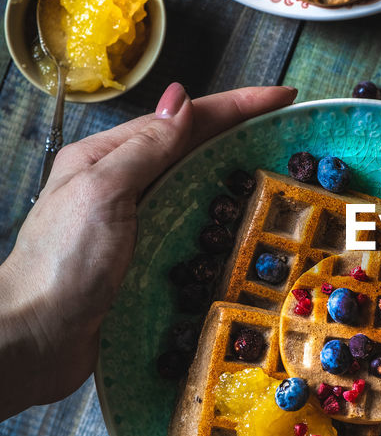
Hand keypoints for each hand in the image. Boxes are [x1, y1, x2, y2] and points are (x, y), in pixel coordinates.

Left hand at [0, 82, 294, 416]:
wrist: (34, 339)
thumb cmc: (61, 263)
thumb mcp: (103, 192)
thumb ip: (144, 148)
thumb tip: (182, 100)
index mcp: (107, 159)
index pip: (183, 120)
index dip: (235, 105)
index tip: (282, 96)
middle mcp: (123, 188)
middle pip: (193, 151)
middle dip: (241, 137)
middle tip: (292, 134)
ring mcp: (136, 228)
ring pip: (195, 192)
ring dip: (236, 182)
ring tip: (282, 179)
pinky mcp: (146, 266)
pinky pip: (192, 236)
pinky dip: (221, 228)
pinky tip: (247, 233)